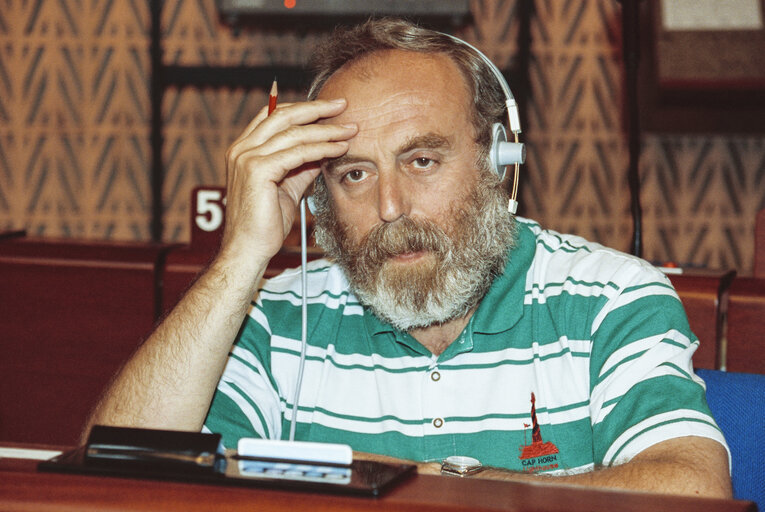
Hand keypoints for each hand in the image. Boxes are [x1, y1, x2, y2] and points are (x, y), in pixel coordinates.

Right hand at [220, 98, 357, 264]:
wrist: (249, 249)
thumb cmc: (266, 223)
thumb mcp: (288, 186)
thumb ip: (302, 165)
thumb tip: (325, 149)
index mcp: (244, 149)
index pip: (273, 115)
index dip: (302, 108)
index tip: (329, 107)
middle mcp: (241, 148)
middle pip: (283, 115)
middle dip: (317, 108)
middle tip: (342, 104)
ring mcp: (247, 158)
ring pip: (294, 133)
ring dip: (326, 129)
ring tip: (349, 130)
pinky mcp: (257, 170)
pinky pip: (297, 153)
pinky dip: (321, 148)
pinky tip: (339, 148)